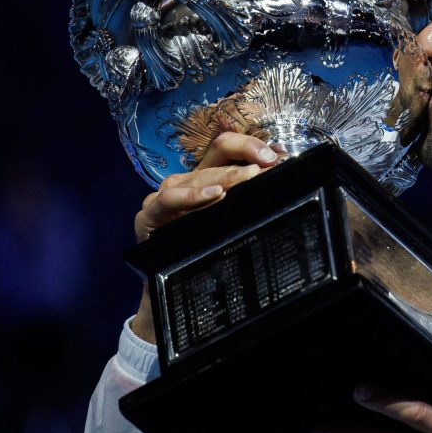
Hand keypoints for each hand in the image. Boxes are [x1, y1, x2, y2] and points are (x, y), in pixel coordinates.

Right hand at [129, 132, 283, 341]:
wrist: (171, 286)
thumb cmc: (203, 250)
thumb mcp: (230, 222)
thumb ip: (248, 201)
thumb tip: (282, 186)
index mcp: (207, 176)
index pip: (226, 147)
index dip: (249, 145)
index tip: (274, 158)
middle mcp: (187, 180)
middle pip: (215, 158)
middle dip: (245, 162)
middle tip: (267, 170)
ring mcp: (166, 195)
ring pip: (197, 178)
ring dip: (225, 177)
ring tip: (248, 178)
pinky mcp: (150, 214)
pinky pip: (168, 200)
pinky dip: (191, 196)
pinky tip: (214, 194)